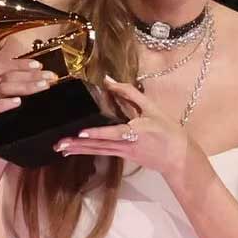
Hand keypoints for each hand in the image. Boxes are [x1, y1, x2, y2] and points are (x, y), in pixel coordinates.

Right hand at [0, 56, 56, 157]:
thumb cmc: (9, 125)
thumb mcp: (18, 106)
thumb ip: (25, 92)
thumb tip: (47, 81)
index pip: (4, 67)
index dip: (20, 64)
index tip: (40, 66)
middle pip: (7, 76)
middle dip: (31, 75)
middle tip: (50, 77)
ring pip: (2, 88)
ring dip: (25, 85)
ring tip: (43, 86)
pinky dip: (4, 103)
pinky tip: (18, 102)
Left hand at [52, 76, 190, 177]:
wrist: (178, 157)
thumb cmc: (168, 130)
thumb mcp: (153, 108)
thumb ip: (130, 93)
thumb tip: (109, 81)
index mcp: (136, 131)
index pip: (114, 132)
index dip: (98, 133)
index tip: (82, 133)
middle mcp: (127, 144)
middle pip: (99, 145)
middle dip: (78, 145)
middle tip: (59, 144)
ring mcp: (124, 153)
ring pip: (98, 150)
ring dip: (78, 150)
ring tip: (60, 148)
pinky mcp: (124, 156)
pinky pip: (102, 152)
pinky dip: (87, 151)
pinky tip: (73, 151)